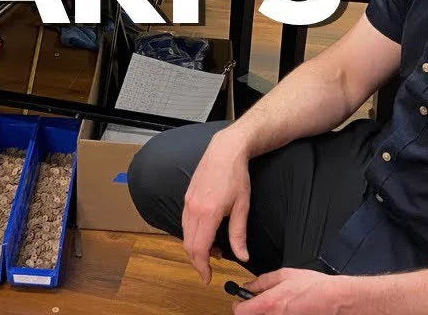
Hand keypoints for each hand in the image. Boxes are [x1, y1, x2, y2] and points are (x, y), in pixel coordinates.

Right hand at [181, 129, 251, 283]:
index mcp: (208, 213)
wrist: (224, 150)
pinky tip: (207, 235)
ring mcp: (188, 202)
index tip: (207, 278)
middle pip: (188, 245)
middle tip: (209, 270)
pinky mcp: (187, 197)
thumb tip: (242, 257)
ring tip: (214, 252)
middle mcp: (193, 209)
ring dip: (195, 248)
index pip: (199, 248)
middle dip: (197, 261)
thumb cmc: (236, 176)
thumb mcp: (242, 207)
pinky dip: (193, 235)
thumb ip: (239, 234)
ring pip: (185, 235)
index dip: (202, 267)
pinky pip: (185, 223)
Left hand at [233, 268, 343, 314]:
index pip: (240, 312)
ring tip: (275, 306)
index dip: (238, 305)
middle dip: (251, 311)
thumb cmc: (314, 288)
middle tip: (256, 303)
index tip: (240, 301)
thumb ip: (263, 281)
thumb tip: (249, 285)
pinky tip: (286, 310)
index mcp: (269, 304)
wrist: (336, 300)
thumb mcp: (285, 275)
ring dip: (265, 313)